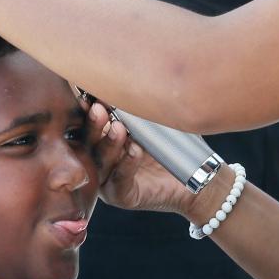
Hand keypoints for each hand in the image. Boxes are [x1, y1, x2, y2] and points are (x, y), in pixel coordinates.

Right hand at [86, 102, 195, 216]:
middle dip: (94, 125)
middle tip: (99, 109)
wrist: (191, 182)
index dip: (87, 110)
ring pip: (102, 162)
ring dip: (110, 143)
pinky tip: (135, 150)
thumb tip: (132, 82)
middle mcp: (101, 160)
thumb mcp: (152, 125)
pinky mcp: (121, 195)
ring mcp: (108, 180)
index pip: (90, 124)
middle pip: (89, 143)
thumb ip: (138, 110)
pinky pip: (121, 179)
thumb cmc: (168, 149)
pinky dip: (128, 163)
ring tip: (119, 129)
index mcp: (103, 139)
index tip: (90, 95)